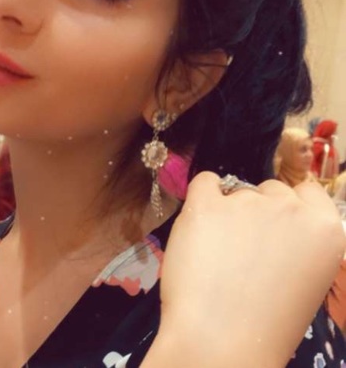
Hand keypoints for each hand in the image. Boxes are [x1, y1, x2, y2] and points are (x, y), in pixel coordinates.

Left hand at [144, 172, 344, 366]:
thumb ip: (297, 243)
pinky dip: (202, 196)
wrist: (221, 343)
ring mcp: (247, 201)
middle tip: (245, 248)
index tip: (276, 225)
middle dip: (259, 210)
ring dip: (229, 212)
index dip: (290, 206)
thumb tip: (275, 224)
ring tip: (219, 253)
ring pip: (237, 191)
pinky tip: (200, 222)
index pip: (309, 191)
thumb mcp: (304, 280)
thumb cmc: (265, 324)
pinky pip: (204, 182)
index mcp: (325, 229)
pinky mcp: (206, 203)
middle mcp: (289, 207)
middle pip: (272, 189)